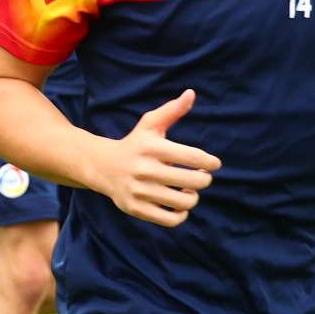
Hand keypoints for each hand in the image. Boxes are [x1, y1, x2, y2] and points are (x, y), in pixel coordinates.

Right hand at [91, 88, 221, 228]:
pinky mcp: (136, 208)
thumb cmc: (134, 144)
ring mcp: (139, 191)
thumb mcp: (149, 125)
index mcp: (152, 148)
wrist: (101, 166)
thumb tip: (191, 94)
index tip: (213, 164)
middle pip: (194, 181)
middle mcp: (145, 170)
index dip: (210, 162)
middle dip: (203, 179)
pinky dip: (181, 214)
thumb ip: (172, 111)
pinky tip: (178, 205)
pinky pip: (171, 220)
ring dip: (193, 197)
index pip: (194, 157)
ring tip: (189, 190)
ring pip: (185, 202)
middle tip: (200, 177)